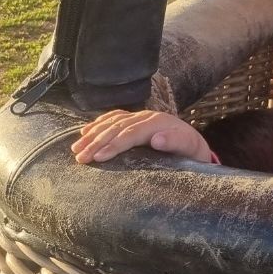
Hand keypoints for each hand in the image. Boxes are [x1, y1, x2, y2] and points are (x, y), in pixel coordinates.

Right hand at [70, 110, 212, 164]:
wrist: (196, 144)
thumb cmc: (192, 151)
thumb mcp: (190, 148)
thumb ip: (176, 142)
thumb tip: (157, 139)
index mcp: (159, 123)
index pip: (131, 133)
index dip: (114, 144)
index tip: (98, 157)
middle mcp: (148, 116)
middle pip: (117, 127)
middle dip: (97, 142)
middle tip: (80, 157)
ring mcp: (140, 116)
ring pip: (112, 122)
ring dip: (93, 134)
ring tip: (76, 148)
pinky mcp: (136, 119)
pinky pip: (114, 118)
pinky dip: (98, 124)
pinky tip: (85, 131)